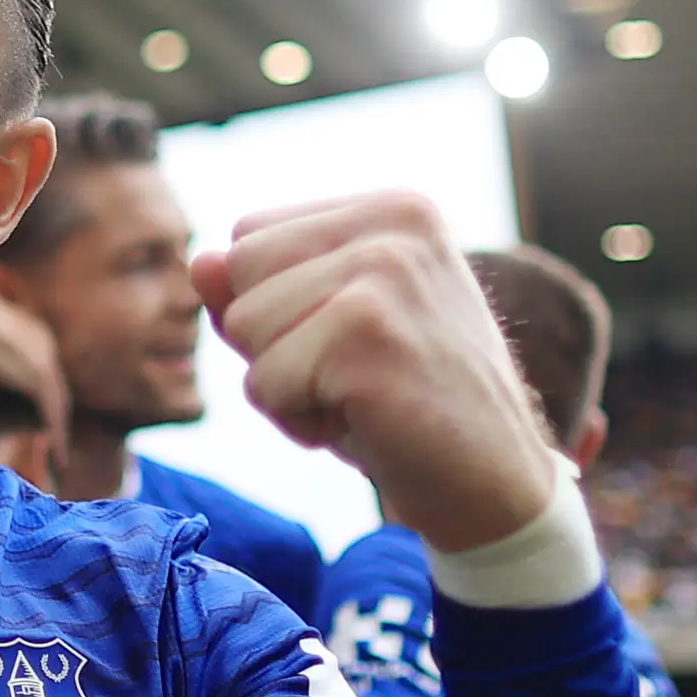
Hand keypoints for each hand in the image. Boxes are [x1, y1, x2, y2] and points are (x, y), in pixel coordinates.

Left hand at [193, 192, 554, 551]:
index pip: (251, 235)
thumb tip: (197, 261)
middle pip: (239, 271)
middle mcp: (394, 226)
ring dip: (285, 387)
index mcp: (394, 209)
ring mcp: (384, 275)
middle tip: (352, 378)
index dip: (272, 308)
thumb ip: (264, 291)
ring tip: (360, 399)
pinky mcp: (368, 337)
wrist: (499, 487)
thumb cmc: (411, 408)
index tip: (347, 347)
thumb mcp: (332, 335)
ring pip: (245, 328)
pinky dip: (299, 423)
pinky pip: (265, 384)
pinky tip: (366, 424)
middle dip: (271, 344)